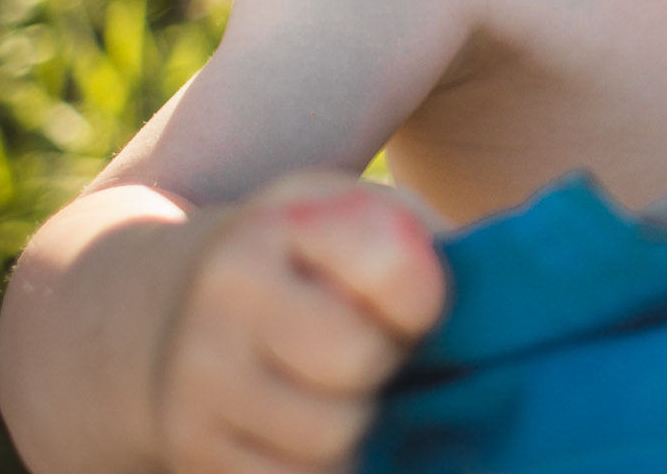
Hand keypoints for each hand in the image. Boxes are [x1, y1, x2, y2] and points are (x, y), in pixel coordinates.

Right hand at [156, 171, 445, 473]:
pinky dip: (320, 470)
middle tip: (375, 355)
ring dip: (357, 426)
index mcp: (284, 221)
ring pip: (329, 438)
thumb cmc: (306, 266)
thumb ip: (423, 243)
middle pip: (357, 361)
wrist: (163, 311)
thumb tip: (503, 301)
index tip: (418, 307)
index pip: (389, 261)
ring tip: (340, 392)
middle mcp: (226, 294)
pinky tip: (308, 432)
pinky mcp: (189, 450)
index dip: (424, 298)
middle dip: (385, 365)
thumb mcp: (354, 218)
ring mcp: (197, 378)